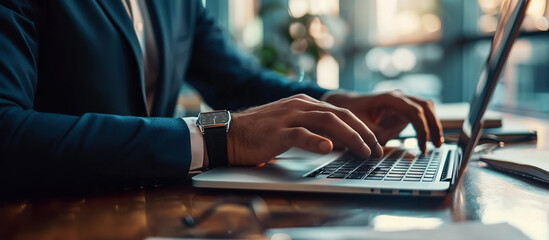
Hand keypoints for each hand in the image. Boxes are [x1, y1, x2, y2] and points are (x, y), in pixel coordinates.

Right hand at [223, 94, 383, 165]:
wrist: (229, 134)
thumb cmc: (260, 133)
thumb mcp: (290, 125)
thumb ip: (312, 128)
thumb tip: (338, 142)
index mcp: (304, 103)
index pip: (341, 112)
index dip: (361, 127)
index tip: (375, 143)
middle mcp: (299, 105)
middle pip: (340, 114)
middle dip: (363, 132)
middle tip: (376, 149)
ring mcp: (288, 117)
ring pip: (326, 122)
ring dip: (349, 136)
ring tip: (363, 150)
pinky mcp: (276, 132)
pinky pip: (299, 134)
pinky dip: (315, 141)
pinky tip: (328, 148)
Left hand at [324, 90, 443, 152]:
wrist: (347, 103)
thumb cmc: (352, 113)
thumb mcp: (360, 127)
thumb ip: (374, 136)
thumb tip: (385, 148)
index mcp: (389, 99)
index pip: (414, 112)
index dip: (421, 129)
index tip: (422, 146)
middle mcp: (399, 97)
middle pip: (425, 107)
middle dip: (434, 126)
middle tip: (437, 145)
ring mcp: (403, 101)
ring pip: (427, 108)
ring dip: (434, 124)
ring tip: (437, 144)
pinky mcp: (404, 108)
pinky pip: (422, 113)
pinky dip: (428, 124)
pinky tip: (430, 139)